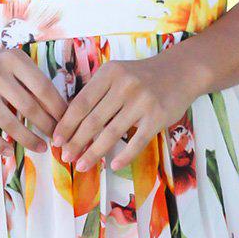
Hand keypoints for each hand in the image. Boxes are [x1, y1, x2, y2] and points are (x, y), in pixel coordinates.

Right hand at [0, 40, 65, 157]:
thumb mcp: (14, 65)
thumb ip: (34, 82)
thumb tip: (64, 112)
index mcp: (13, 58)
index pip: (43, 88)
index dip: (58, 109)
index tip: (68, 123)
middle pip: (29, 107)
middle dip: (47, 126)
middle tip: (58, 139)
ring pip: (8, 122)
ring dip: (28, 139)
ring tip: (41, 148)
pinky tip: (10, 153)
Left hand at [52, 50, 196, 171]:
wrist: (181, 71)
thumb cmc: (142, 76)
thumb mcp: (117, 74)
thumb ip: (97, 92)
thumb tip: (70, 121)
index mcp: (109, 73)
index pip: (82, 103)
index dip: (67, 124)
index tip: (57, 140)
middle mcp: (125, 85)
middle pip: (93, 120)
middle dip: (76, 142)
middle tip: (65, 157)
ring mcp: (142, 101)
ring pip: (112, 133)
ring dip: (94, 153)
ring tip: (82, 166)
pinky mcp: (158, 116)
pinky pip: (137, 141)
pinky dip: (124, 155)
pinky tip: (113, 165)